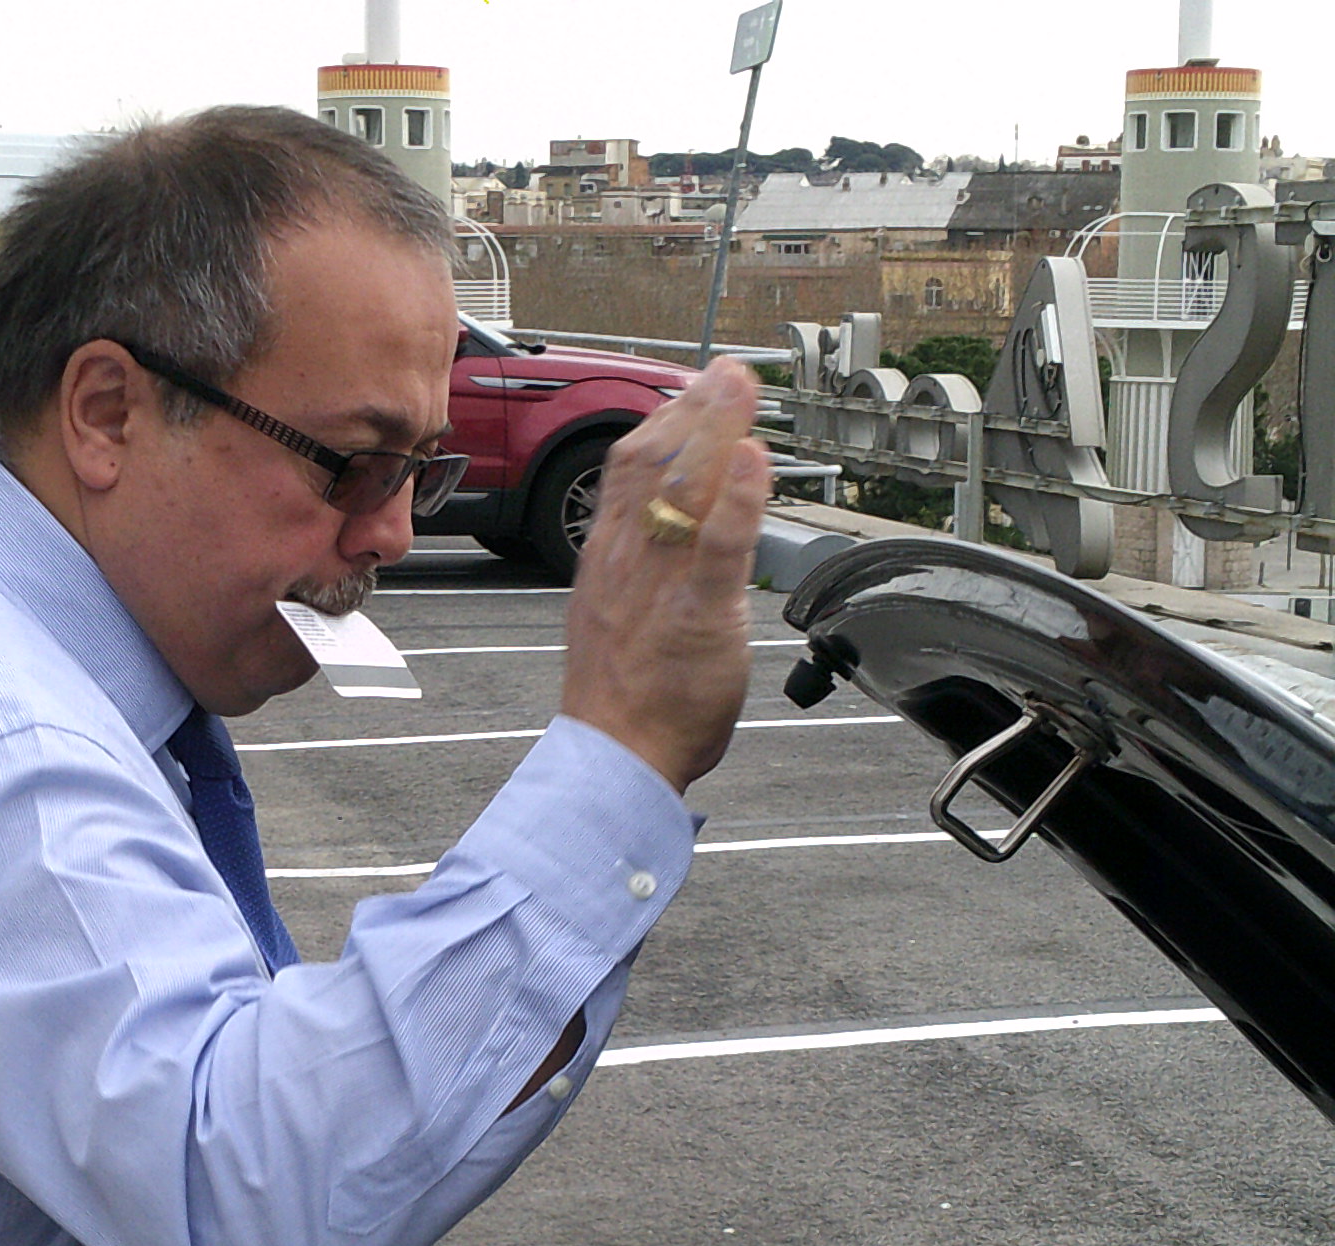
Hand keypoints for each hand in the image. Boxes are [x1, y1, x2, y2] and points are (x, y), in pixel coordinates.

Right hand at [559, 357, 768, 792]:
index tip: (692, 392)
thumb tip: (665, 541)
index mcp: (607, 560)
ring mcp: (658, 585)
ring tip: (739, 388)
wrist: (613, 758)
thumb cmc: (622, 701)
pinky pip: (716, 549)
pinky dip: (737, 501)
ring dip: (713, 430)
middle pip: (649, 464)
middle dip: (690, 409)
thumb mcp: (617, 619)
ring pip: (678, 491)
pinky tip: (754, 461)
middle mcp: (626, 561)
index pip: (626, 470)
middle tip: (726, 372)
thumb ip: (641, 574)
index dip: (661, 422)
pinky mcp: (695, 616)